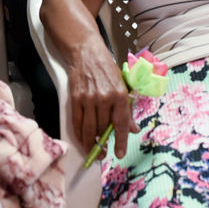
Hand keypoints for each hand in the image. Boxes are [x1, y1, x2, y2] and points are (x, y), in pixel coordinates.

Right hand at [68, 38, 138, 159]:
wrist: (86, 53)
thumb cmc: (107, 69)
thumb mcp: (122, 86)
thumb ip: (127, 109)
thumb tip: (133, 130)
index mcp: (120, 94)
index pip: (121, 123)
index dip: (120, 141)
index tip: (119, 154)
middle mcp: (105, 98)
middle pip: (103, 128)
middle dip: (104, 142)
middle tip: (104, 151)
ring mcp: (88, 99)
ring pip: (90, 129)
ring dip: (91, 144)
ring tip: (94, 151)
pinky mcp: (75, 99)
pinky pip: (77, 123)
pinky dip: (79, 135)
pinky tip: (83, 141)